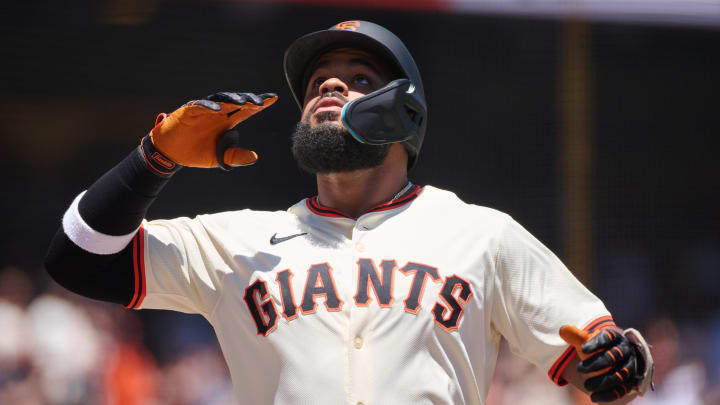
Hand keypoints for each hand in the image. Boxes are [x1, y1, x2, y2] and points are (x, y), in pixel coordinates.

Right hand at [149, 92, 276, 167]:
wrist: (171, 153)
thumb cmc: (196, 152)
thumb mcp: (219, 157)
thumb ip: (235, 156)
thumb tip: (255, 157)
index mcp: (227, 121)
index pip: (246, 110)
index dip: (259, 104)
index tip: (274, 98)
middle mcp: (218, 112)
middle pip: (236, 101)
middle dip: (249, 100)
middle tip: (261, 102)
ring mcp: (204, 110)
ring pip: (220, 99)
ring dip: (232, 99)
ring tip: (244, 101)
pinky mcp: (188, 111)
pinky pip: (199, 105)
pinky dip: (209, 106)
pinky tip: (218, 109)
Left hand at [561, 326, 647, 401]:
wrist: (612, 359)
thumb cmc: (598, 347)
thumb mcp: (588, 340)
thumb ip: (576, 335)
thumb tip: (562, 330)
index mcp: (615, 338)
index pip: (607, 338)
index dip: (596, 343)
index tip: (583, 348)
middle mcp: (625, 351)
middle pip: (613, 357)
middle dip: (596, 364)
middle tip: (579, 369)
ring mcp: (629, 367)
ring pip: (618, 375)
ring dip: (602, 381)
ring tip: (586, 385)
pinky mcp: (630, 382)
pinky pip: (621, 390)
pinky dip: (608, 394)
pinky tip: (594, 397)